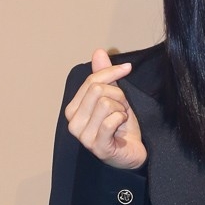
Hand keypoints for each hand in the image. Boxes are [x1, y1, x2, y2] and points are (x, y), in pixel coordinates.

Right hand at [64, 49, 146, 169]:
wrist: (131, 153)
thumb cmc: (121, 128)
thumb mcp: (115, 97)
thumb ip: (105, 76)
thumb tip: (98, 52)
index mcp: (73, 108)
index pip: (91, 81)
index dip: (111, 72)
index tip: (127, 69)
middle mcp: (73, 122)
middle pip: (97, 90)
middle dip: (118, 95)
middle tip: (123, 107)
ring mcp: (83, 136)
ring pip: (105, 103)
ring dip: (121, 109)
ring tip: (121, 119)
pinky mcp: (97, 146)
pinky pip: (110, 121)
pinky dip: (121, 120)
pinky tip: (121, 128)